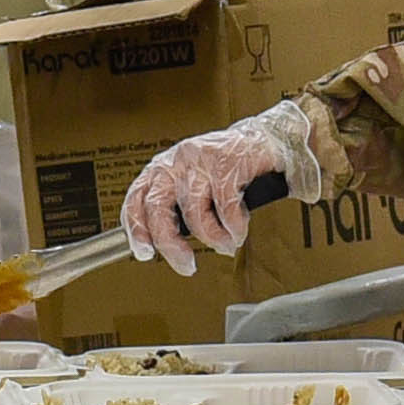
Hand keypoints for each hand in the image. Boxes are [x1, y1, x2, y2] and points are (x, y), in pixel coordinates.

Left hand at [121, 101, 324, 274]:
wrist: (267, 140)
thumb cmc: (228, 168)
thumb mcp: (193, 184)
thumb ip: (176, 208)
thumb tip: (164, 245)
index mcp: (163, 168)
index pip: (136, 199)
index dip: (136, 229)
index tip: (144, 252)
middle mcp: (176, 162)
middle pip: (157, 208)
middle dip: (170, 244)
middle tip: (186, 264)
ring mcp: (200, 161)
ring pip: (194, 213)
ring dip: (212, 238)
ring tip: (226, 245)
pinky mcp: (226, 163)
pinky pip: (226, 208)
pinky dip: (234, 227)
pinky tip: (238, 231)